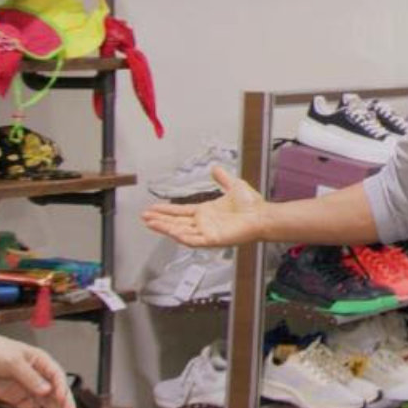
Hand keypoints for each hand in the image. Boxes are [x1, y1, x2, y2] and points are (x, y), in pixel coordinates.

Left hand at [0, 332, 75, 407]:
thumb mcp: (14, 362)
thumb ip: (30, 377)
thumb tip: (46, 390)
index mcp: (41, 362)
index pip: (57, 376)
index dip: (62, 388)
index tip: (63, 400)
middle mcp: (39, 376)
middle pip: (55, 392)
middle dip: (63, 404)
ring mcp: (28, 388)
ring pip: (45, 403)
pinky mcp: (18, 398)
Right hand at [142, 166, 267, 246]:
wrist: (263, 215)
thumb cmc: (252, 205)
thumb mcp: (234, 186)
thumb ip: (222, 178)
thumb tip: (216, 168)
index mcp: (207, 212)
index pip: (181, 212)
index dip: (166, 211)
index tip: (153, 208)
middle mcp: (205, 223)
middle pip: (176, 222)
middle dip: (160, 220)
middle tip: (144, 217)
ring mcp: (207, 232)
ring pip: (180, 231)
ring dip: (165, 227)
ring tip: (150, 222)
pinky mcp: (213, 239)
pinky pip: (193, 240)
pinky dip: (181, 236)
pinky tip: (170, 231)